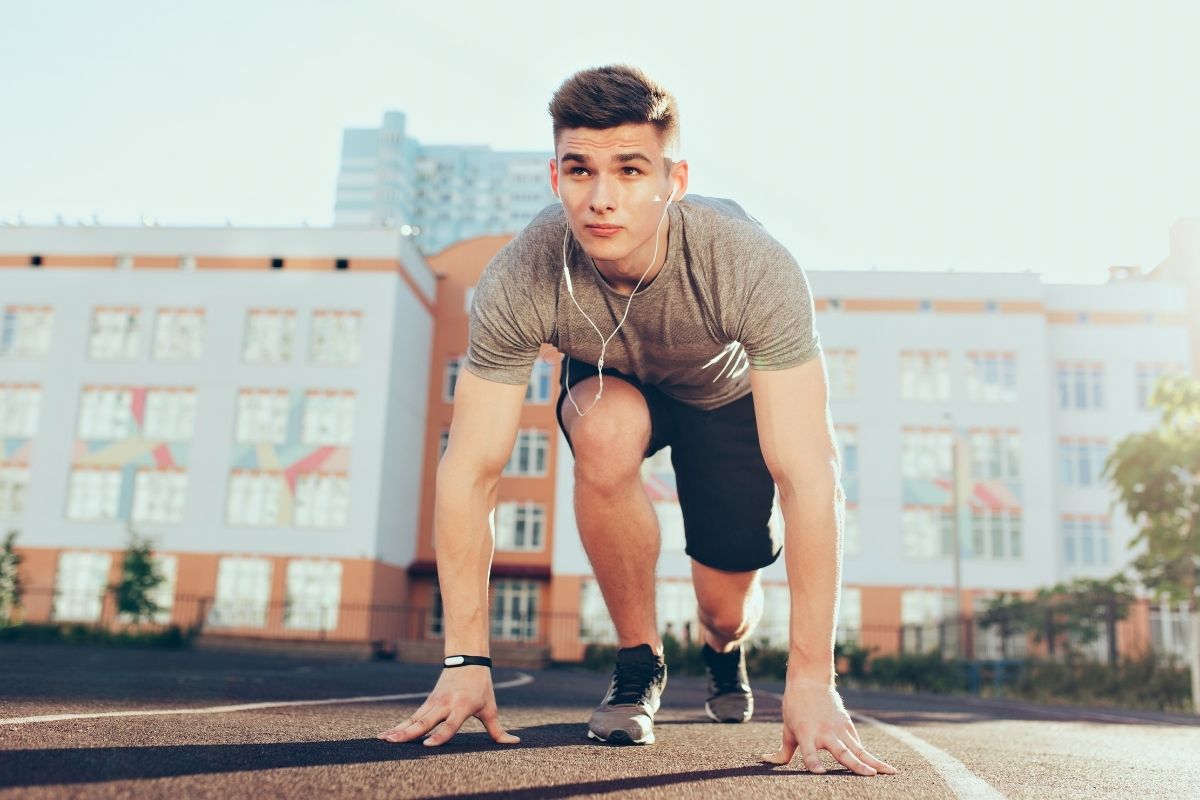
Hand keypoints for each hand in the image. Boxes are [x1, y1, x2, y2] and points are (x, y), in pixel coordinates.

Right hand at [377, 666, 519, 746]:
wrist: (467, 660)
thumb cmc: (481, 687)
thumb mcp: (490, 707)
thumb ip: (498, 730)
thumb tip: (515, 742)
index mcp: (461, 707)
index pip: (450, 725)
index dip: (440, 736)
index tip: (427, 746)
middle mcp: (445, 705)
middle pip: (424, 722)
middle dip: (409, 733)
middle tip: (394, 742)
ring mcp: (433, 704)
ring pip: (413, 720)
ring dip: (398, 731)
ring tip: (384, 740)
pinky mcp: (426, 704)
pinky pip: (410, 718)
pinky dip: (398, 727)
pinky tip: (385, 736)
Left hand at [762, 677, 896, 775]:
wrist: (809, 681)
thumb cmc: (794, 707)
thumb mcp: (787, 728)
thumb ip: (782, 751)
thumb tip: (764, 760)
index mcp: (806, 734)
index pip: (809, 752)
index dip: (813, 763)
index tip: (819, 772)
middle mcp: (824, 732)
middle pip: (842, 752)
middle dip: (856, 765)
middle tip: (869, 775)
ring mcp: (838, 728)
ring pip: (858, 748)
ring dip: (874, 761)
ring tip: (889, 772)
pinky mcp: (847, 725)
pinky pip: (858, 744)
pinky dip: (869, 755)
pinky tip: (882, 768)